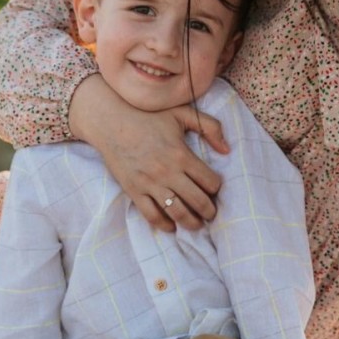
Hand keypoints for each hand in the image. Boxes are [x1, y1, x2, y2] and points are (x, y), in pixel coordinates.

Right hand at [69, 74, 228, 231]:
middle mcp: (168, 172)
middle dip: (209, 211)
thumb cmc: (149, 114)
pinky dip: (164, 225)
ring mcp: (149, 183)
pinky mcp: (133, 190)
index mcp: (182, 155)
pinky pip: (152, 215)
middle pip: (198, 201)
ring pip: (177, 212)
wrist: (111, 120)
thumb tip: (227, 150)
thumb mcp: (182, 113)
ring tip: (196, 224)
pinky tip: (172, 226)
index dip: (217, 188)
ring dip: (191, 223)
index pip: (210, 182)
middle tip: (211, 213)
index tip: (215, 189)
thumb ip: (210, 127)